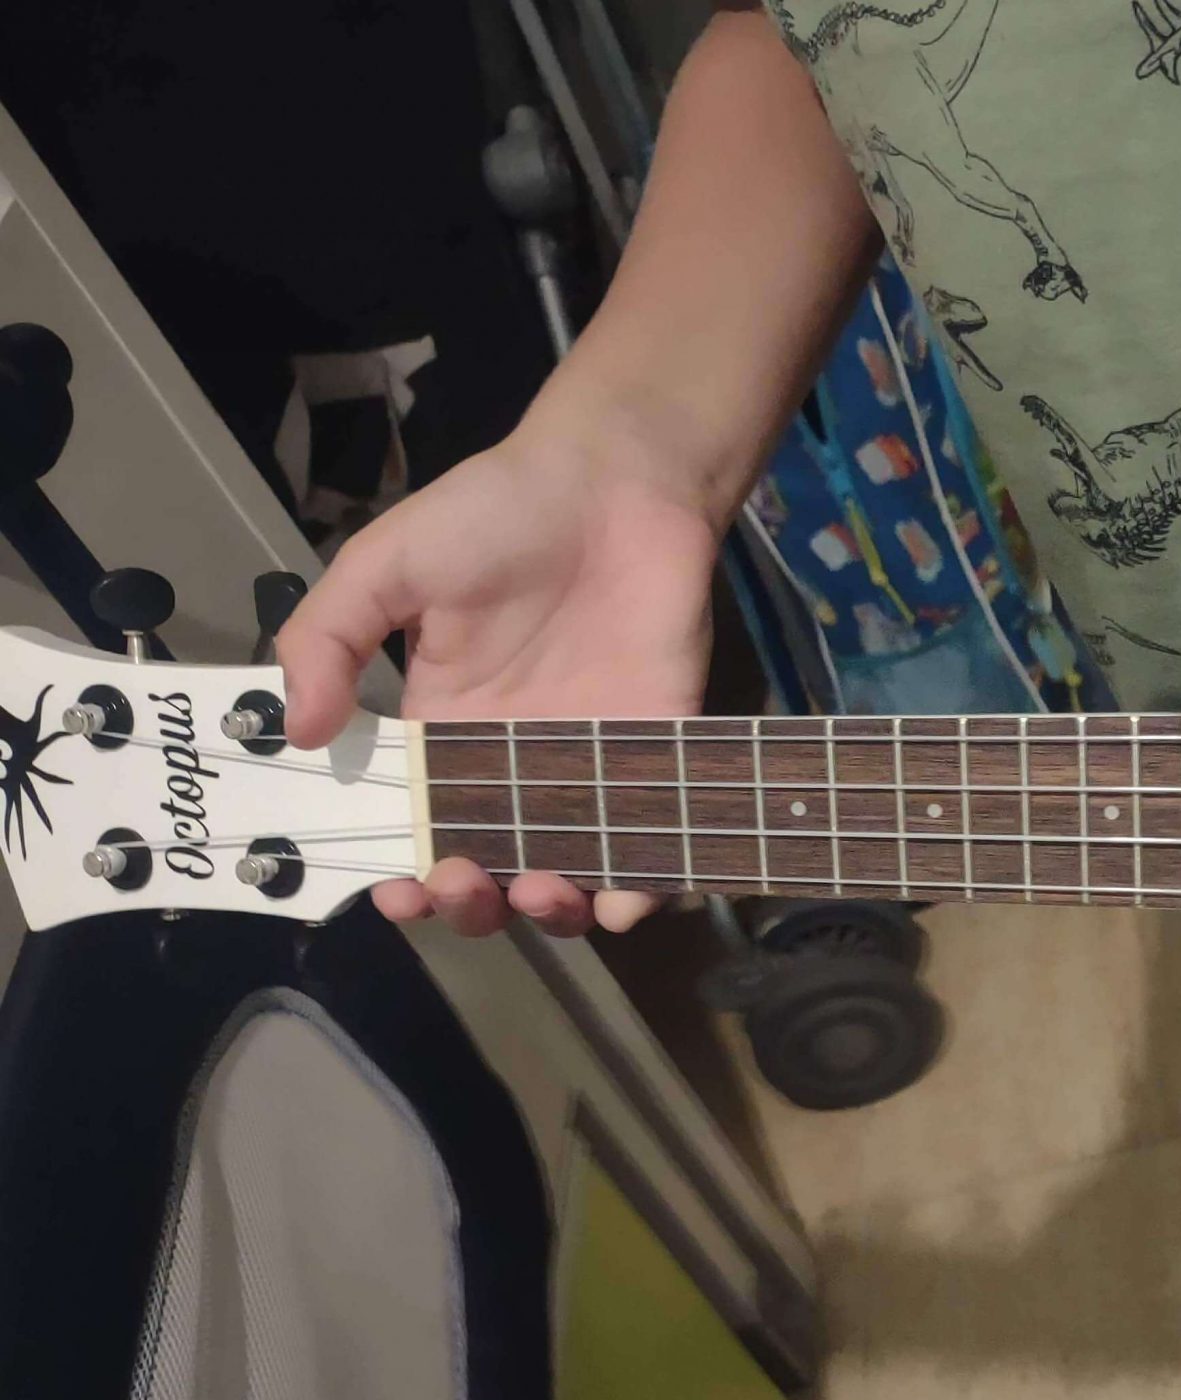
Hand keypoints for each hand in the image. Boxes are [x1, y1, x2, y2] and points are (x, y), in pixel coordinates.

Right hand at [277, 411, 719, 938]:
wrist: (618, 482)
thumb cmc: (496, 514)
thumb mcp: (384, 565)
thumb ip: (328, 640)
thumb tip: (296, 733)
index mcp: (443, 734)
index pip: (416, 831)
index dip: (401, 878)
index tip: (392, 893)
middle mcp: (513, 768)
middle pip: (488, 872)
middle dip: (468, 906)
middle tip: (458, 882)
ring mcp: (589, 769)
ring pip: (568, 876)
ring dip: (548, 911)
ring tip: (534, 888)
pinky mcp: (659, 759)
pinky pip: (652, 849)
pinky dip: (639, 891)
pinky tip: (620, 897)